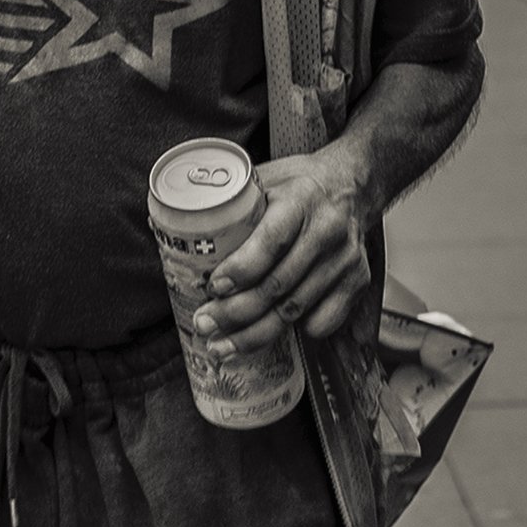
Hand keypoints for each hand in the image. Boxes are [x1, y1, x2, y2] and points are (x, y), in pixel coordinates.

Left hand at [196, 150, 371, 358]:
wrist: (354, 184)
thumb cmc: (298, 184)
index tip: (213, 288)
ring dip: (256, 334)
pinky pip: (325, 320)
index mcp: (301, 200)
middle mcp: (327, 231)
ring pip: (296, 310)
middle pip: (278, 285)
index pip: (271, 240)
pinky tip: (270, 334)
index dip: (241, 269)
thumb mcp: (264, 179)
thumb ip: (230, 203)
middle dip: (236, 313)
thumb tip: (168, 222)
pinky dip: (297, 332)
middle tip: (205, 326)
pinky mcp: (357, 280)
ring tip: (223, 346)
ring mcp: (345, 260)